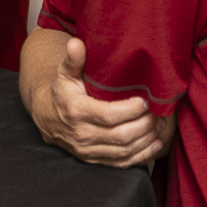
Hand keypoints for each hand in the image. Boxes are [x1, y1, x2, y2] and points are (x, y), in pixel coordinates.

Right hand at [33, 37, 169, 167]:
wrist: (47, 116)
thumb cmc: (62, 91)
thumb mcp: (64, 73)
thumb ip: (73, 59)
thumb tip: (76, 42)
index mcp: (76, 111)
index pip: (109, 115)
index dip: (131, 110)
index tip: (146, 100)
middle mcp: (81, 134)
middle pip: (121, 136)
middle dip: (144, 125)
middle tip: (158, 113)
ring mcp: (87, 150)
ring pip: (124, 151)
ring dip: (146, 140)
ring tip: (159, 126)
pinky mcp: (94, 160)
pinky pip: (121, 163)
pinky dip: (141, 156)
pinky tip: (154, 144)